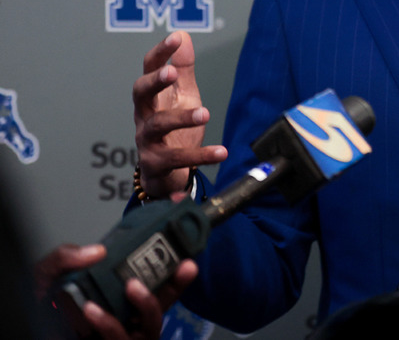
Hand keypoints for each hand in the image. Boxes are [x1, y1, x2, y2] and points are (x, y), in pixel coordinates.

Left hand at [35, 243, 197, 339]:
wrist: (24, 331)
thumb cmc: (42, 310)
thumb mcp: (46, 276)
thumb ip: (65, 257)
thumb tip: (96, 251)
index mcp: (117, 298)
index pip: (157, 284)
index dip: (177, 270)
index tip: (189, 252)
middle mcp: (124, 318)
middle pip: (165, 303)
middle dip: (178, 284)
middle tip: (180, 266)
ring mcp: (120, 337)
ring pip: (151, 325)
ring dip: (146, 302)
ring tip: (131, 286)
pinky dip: (108, 324)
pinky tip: (93, 311)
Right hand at [133, 31, 226, 197]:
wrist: (166, 173)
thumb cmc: (173, 129)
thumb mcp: (182, 95)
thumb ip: (184, 68)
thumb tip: (183, 34)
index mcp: (152, 96)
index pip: (150, 69)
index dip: (161, 52)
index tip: (176, 38)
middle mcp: (144, 116)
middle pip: (140, 93)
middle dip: (155, 80)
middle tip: (172, 72)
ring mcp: (147, 141)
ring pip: (157, 126)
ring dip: (181, 118)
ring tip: (205, 114)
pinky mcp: (156, 165)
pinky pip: (177, 160)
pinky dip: (200, 156)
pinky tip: (222, 152)